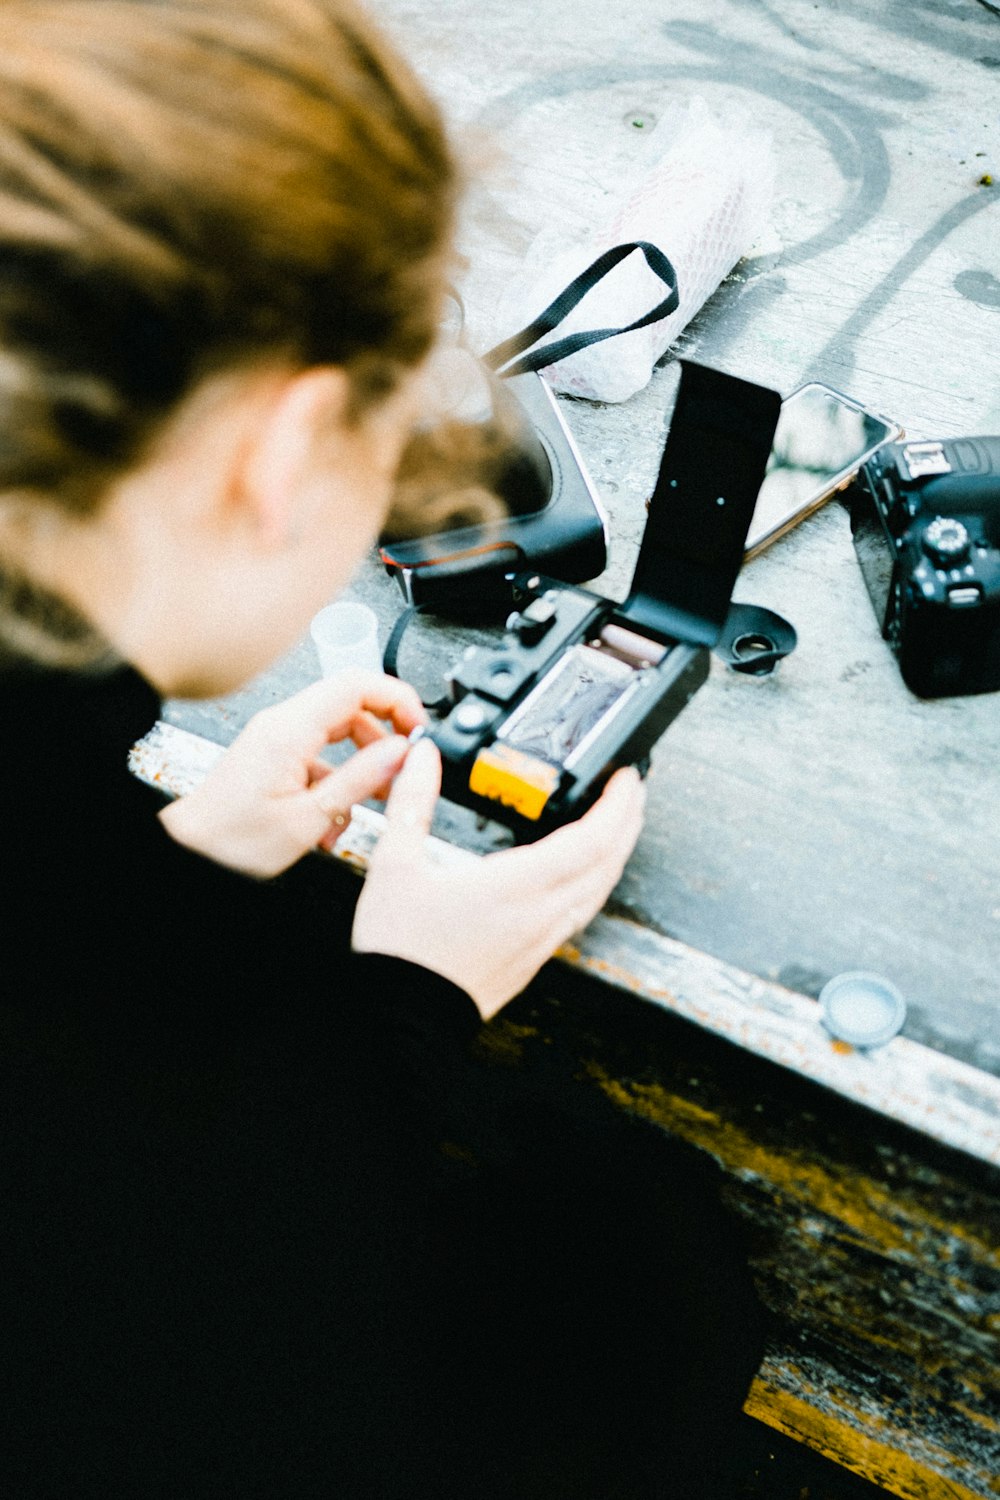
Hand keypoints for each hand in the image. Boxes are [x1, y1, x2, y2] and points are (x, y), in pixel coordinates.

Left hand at [160, 672, 425, 876]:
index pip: (356, 684)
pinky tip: (336, 816)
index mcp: (290, 729)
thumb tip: (400, 752)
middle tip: (402, 767)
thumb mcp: (309, 817)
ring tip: (373, 797)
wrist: (190, 851)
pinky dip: (337, 779)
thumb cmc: (232, 840)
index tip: (417, 725)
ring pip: (337, 732)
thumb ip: (359, 780)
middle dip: (384, 737)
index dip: (396, 698)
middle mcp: (281, 724)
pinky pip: (319, 754)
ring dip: (362, 764)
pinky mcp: (273, 755)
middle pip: (351, 706)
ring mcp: (276, 738)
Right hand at [352, 738, 645, 1019]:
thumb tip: (423, 755)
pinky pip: (581, 912)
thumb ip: (412, 801)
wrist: (400, 1017)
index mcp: (516, 885)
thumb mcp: (395, 864)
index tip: (625, 776)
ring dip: (616, 852)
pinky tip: (585, 874)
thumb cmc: (400, 949)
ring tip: (618, 824)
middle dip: (628, 821)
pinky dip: (595, 881)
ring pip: (599, 890)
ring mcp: (542, 938)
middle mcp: (540, 913)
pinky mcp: (534, 956)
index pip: (591, 840)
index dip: (617, 804)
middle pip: (607, 863)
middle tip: (631, 789)